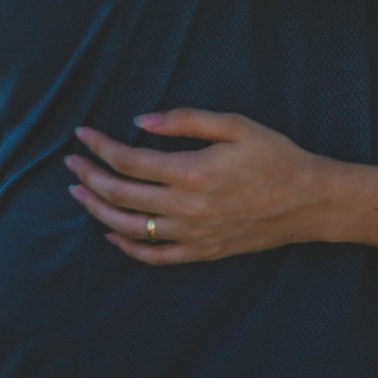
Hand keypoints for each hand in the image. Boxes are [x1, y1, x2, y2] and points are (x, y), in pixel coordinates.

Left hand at [64, 109, 329, 263]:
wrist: (307, 201)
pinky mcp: (202, 253)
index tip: (81, 135)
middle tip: (70, 163)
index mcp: (192, 171)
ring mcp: (192, 235)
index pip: (130, 161)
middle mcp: (186, 208)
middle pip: (122, 196)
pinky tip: (113, 235)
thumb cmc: (274, 156)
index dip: (101, 147)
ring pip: (131, 229)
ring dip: (99, 211)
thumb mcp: (235, 125)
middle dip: (90, 177)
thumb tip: (141, 120)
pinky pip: (156, 257)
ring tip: (79, 195)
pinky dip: (128, 248)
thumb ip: (185, 120)